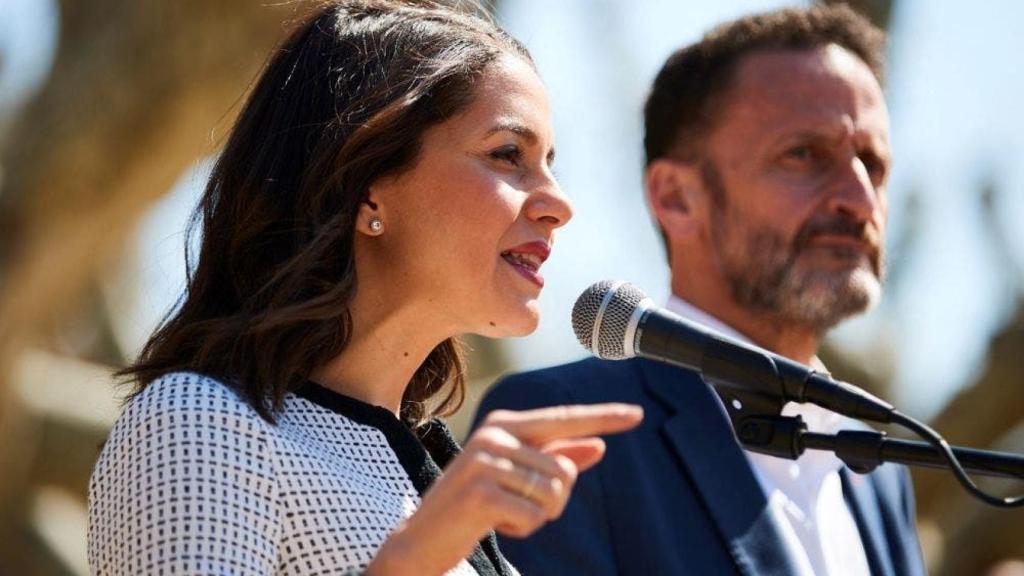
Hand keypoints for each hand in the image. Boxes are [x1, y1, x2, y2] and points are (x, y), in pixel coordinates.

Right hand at [366, 403, 642, 575]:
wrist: (420, 540)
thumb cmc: (471, 507)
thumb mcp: (516, 478)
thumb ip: (555, 458)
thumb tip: (598, 446)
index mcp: (503, 424)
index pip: (564, 418)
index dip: (603, 417)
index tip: (637, 414)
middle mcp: (495, 435)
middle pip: (565, 469)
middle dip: (552, 499)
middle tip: (514, 506)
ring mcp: (486, 462)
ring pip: (555, 493)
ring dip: (536, 516)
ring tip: (502, 514)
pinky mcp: (482, 492)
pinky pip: (536, 514)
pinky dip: (522, 528)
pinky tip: (493, 524)